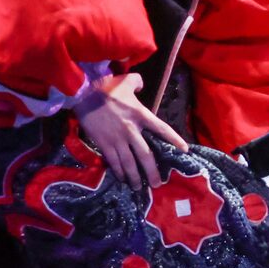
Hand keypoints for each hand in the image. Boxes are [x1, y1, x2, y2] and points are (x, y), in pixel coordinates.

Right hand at [68, 73, 180, 190]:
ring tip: (139, 187)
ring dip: (135, 177)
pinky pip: (114, 162)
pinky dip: (119, 172)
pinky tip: (122, 179)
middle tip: (157, 184)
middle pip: (146, 155)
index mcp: (140, 115)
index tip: (184, 150)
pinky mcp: (105, 144)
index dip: (174, 140)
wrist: (84, 94)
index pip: (162, 129)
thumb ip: (137, 82)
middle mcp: (132, 130)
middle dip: (152, 171)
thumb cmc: (106, 87)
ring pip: (129, 163)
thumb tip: (141, 84)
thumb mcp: (125, 80)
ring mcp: (118, 139)